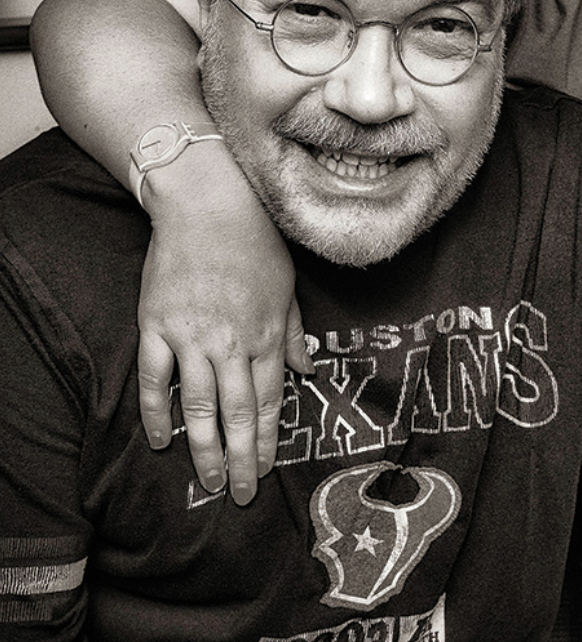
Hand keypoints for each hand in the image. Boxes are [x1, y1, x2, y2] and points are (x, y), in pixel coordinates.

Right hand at [136, 156, 312, 505]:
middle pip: (236, 413)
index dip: (268, 440)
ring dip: (203, 448)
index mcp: (268, 334)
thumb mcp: (288, 286)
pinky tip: (160, 441)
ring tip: (209, 481)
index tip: (267, 470)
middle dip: (240, 459)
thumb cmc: (257, 242)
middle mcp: (231, 343)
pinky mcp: (157, 326)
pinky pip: (153, 380)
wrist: (209, 205)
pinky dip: (155, 413)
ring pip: (196, 406)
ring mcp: (191, 336)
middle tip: (239, 495)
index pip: (270, 400)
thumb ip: (297, 332)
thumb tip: (310, 370)